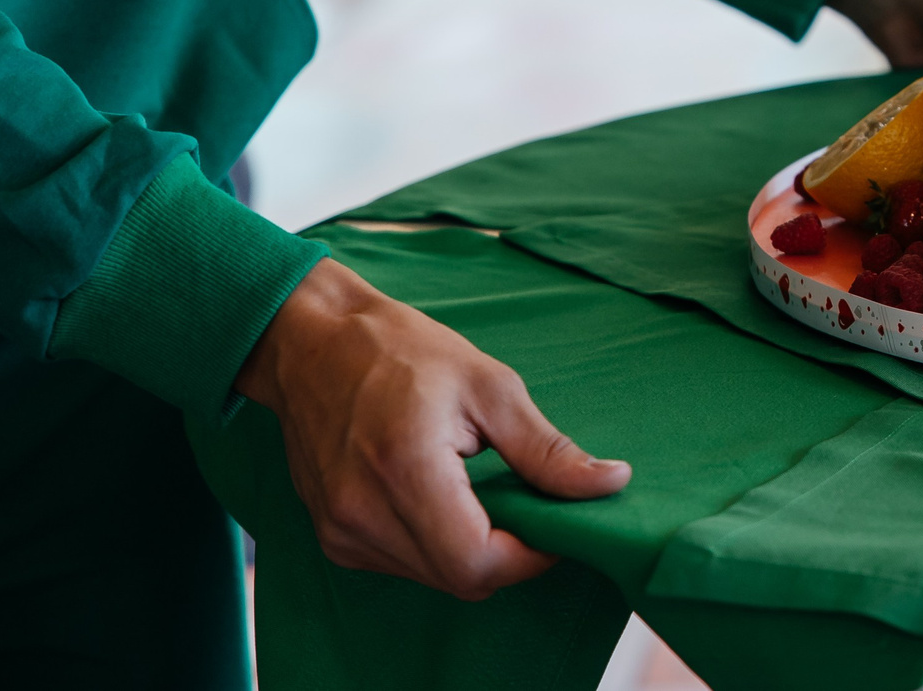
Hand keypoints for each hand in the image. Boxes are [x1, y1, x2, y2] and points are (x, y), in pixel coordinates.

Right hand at [235, 259, 630, 599]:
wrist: (311, 344)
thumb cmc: (402, 351)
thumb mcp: (490, 386)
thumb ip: (547, 450)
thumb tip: (611, 483)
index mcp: (405, 471)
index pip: (478, 562)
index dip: (531, 556)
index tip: (556, 523)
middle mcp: (362, 515)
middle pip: (460, 578)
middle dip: (508, 553)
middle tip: (528, 502)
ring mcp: (340, 532)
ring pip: (433, 577)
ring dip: (473, 550)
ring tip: (481, 489)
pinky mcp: (332, 537)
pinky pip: (402, 564)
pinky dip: (437, 544)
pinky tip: (443, 497)